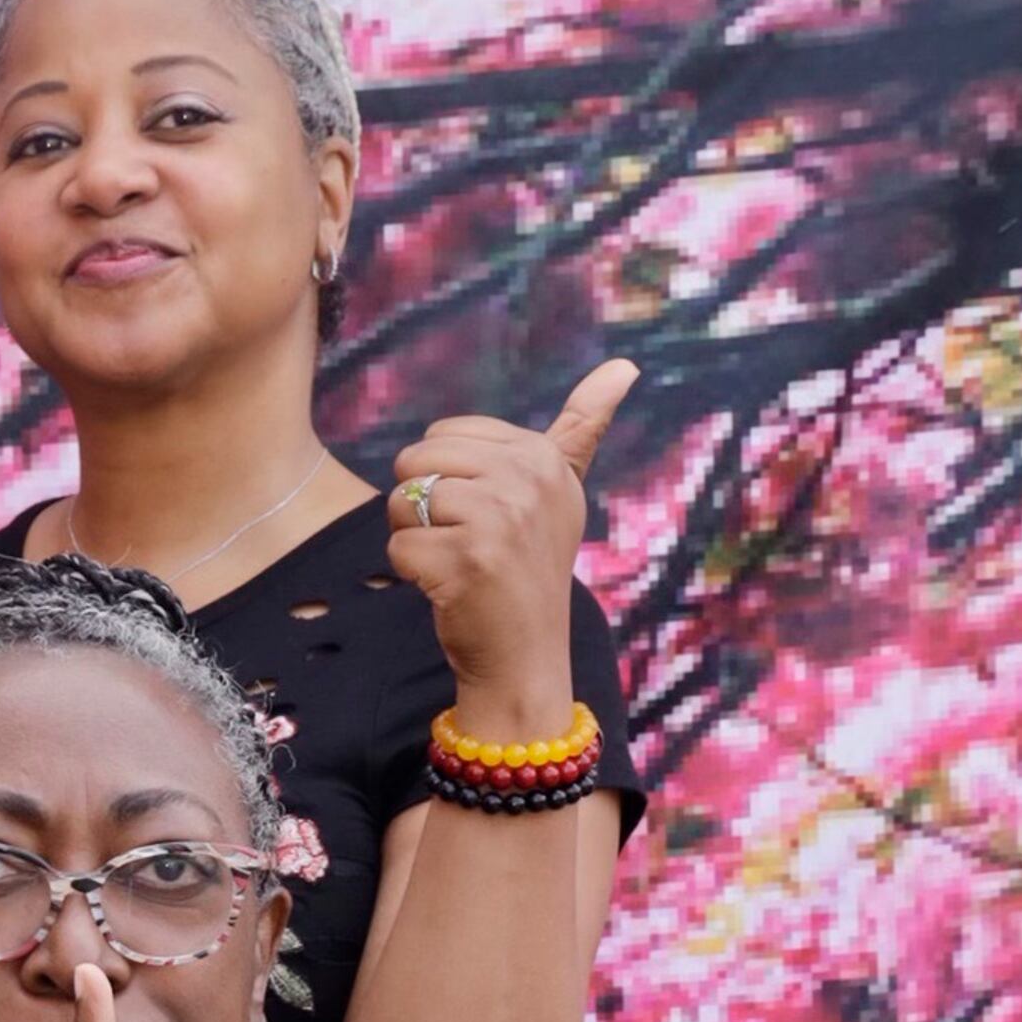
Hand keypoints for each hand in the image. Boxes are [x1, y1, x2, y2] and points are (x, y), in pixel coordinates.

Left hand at [380, 360, 634, 726]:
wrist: (527, 656)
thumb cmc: (530, 571)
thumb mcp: (561, 493)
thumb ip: (582, 427)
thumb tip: (624, 365)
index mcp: (544, 458)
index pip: (445, 433)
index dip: (446, 476)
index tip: (484, 514)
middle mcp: (527, 481)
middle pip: (417, 460)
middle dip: (420, 504)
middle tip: (462, 542)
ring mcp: (498, 520)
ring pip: (401, 502)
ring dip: (413, 538)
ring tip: (453, 563)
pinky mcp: (467, 561)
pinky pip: (398, 546)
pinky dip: (409, 573)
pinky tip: (446, 588)